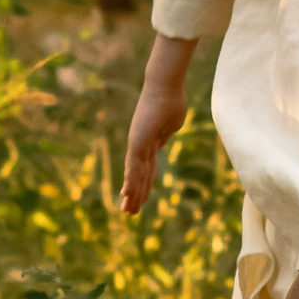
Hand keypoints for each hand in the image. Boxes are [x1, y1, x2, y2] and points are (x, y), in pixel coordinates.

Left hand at [120, 40, 194, 213]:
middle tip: (129, 211)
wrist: (166, 87)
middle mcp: (140, 144)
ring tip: (128, 211)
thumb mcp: (171, 123)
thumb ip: (164, 134)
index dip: (143, 183)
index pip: (146, 167)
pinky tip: (127, 194)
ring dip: (133, 193)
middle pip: (139, 174)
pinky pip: (135, 166)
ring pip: (135, 175)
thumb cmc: (171, 100)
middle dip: (135, 194)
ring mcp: (138, 143)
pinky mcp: (138, 142)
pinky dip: (131, 182)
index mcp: (150, 141)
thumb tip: (162, 140)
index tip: (139, 197)